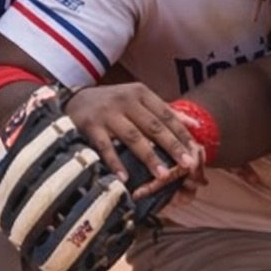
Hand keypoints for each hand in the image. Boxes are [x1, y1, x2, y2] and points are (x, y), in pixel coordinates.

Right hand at [63, 83, 200, 182]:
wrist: (75, 99)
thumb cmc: (113, 103)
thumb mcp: (138, 100)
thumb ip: (165, 111)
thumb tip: (195, 125)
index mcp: (140, 93)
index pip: (166, 114)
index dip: (182, 134)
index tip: (195, 151)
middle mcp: (125, 100)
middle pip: (153, 126)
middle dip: (172, 146)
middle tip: (187, 165)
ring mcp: (107, 113)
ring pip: (133, 137)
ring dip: (149, 157)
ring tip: (162, 175)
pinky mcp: (90, 126)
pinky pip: (106, 147)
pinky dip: (115, 162)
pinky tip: (125, 177)